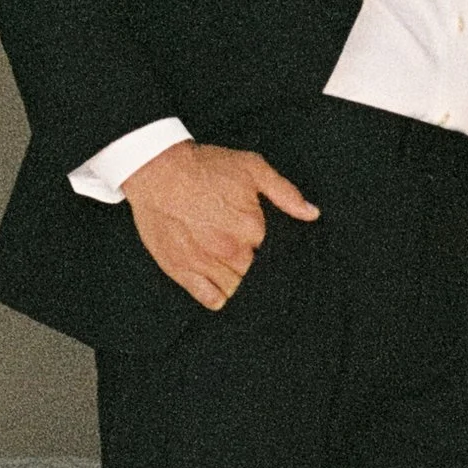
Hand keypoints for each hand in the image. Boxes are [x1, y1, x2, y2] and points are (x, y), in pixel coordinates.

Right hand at [122, 140, 319, 308]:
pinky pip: (211, 299)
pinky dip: (219, 297)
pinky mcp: (182, 270)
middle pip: (257, 276)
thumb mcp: (252, 168)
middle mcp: (230, 251)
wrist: (156, 169)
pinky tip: (219, 284)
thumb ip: (285, 193)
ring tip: (235, 269)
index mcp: (252, 229)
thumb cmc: (203, 167)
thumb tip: (311, 213)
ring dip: (240, 284)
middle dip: (257, 269)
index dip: (274, 254)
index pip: (276, 257)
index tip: (266, 248)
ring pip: (236, 290)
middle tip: (248, 256)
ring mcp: (205, 263)